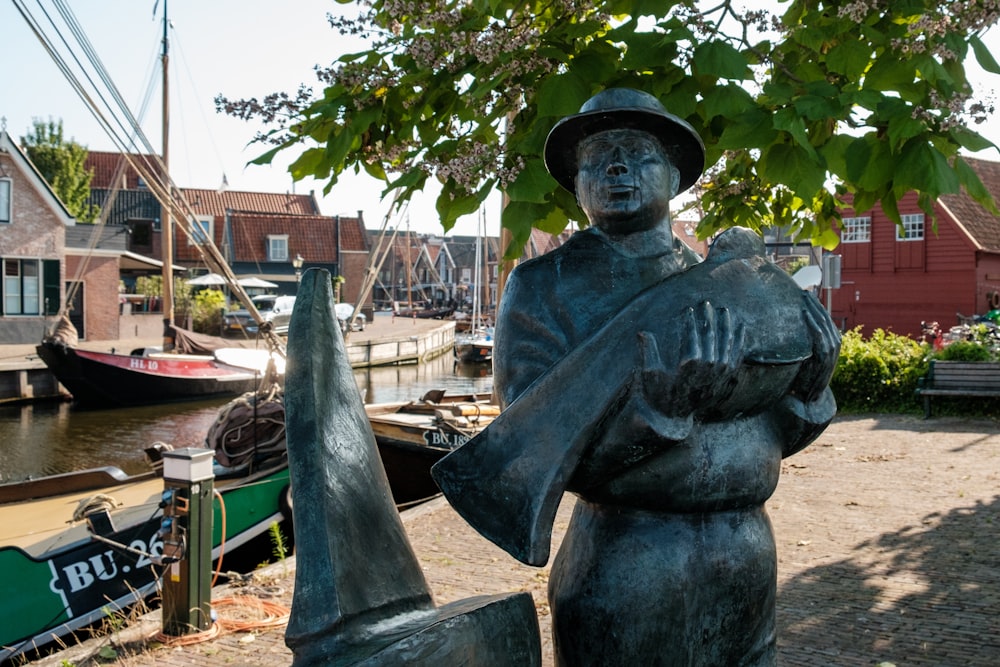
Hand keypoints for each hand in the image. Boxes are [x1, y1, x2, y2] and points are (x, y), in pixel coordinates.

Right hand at [638, 301, 745, 416]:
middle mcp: (709, 367)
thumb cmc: (660, 394)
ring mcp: (721, 372)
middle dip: (708, 317)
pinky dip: (739, 340)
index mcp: (690, 364)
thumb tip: (641, 332)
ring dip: (725, 324)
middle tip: (705, 303)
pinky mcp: (728, 377)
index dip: (690, 321)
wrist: (674, 417)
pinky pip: (737, 354)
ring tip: (724, 310)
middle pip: (711, 335)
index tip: (688, 310)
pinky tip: (740, 327)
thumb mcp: (649, 374)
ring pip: (726, 342)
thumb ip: (648, 351)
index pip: (693, 335)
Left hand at [791, 292, 840, 401]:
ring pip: (824, 324)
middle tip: (804, 290)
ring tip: (805, 298)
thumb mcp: (803, 355)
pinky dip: (814, 325)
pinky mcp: (825, 358)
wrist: (809, 397)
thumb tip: (784, 328)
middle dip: (815, 304)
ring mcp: (831, 351)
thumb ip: (801, 342)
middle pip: (825, 318)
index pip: (823, 319)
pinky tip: (806, 315)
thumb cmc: (803, 377)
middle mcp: (833, 344)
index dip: (815, 306)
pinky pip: (820, 337)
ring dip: (814, 310)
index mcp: (829, 342)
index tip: (805, 293)